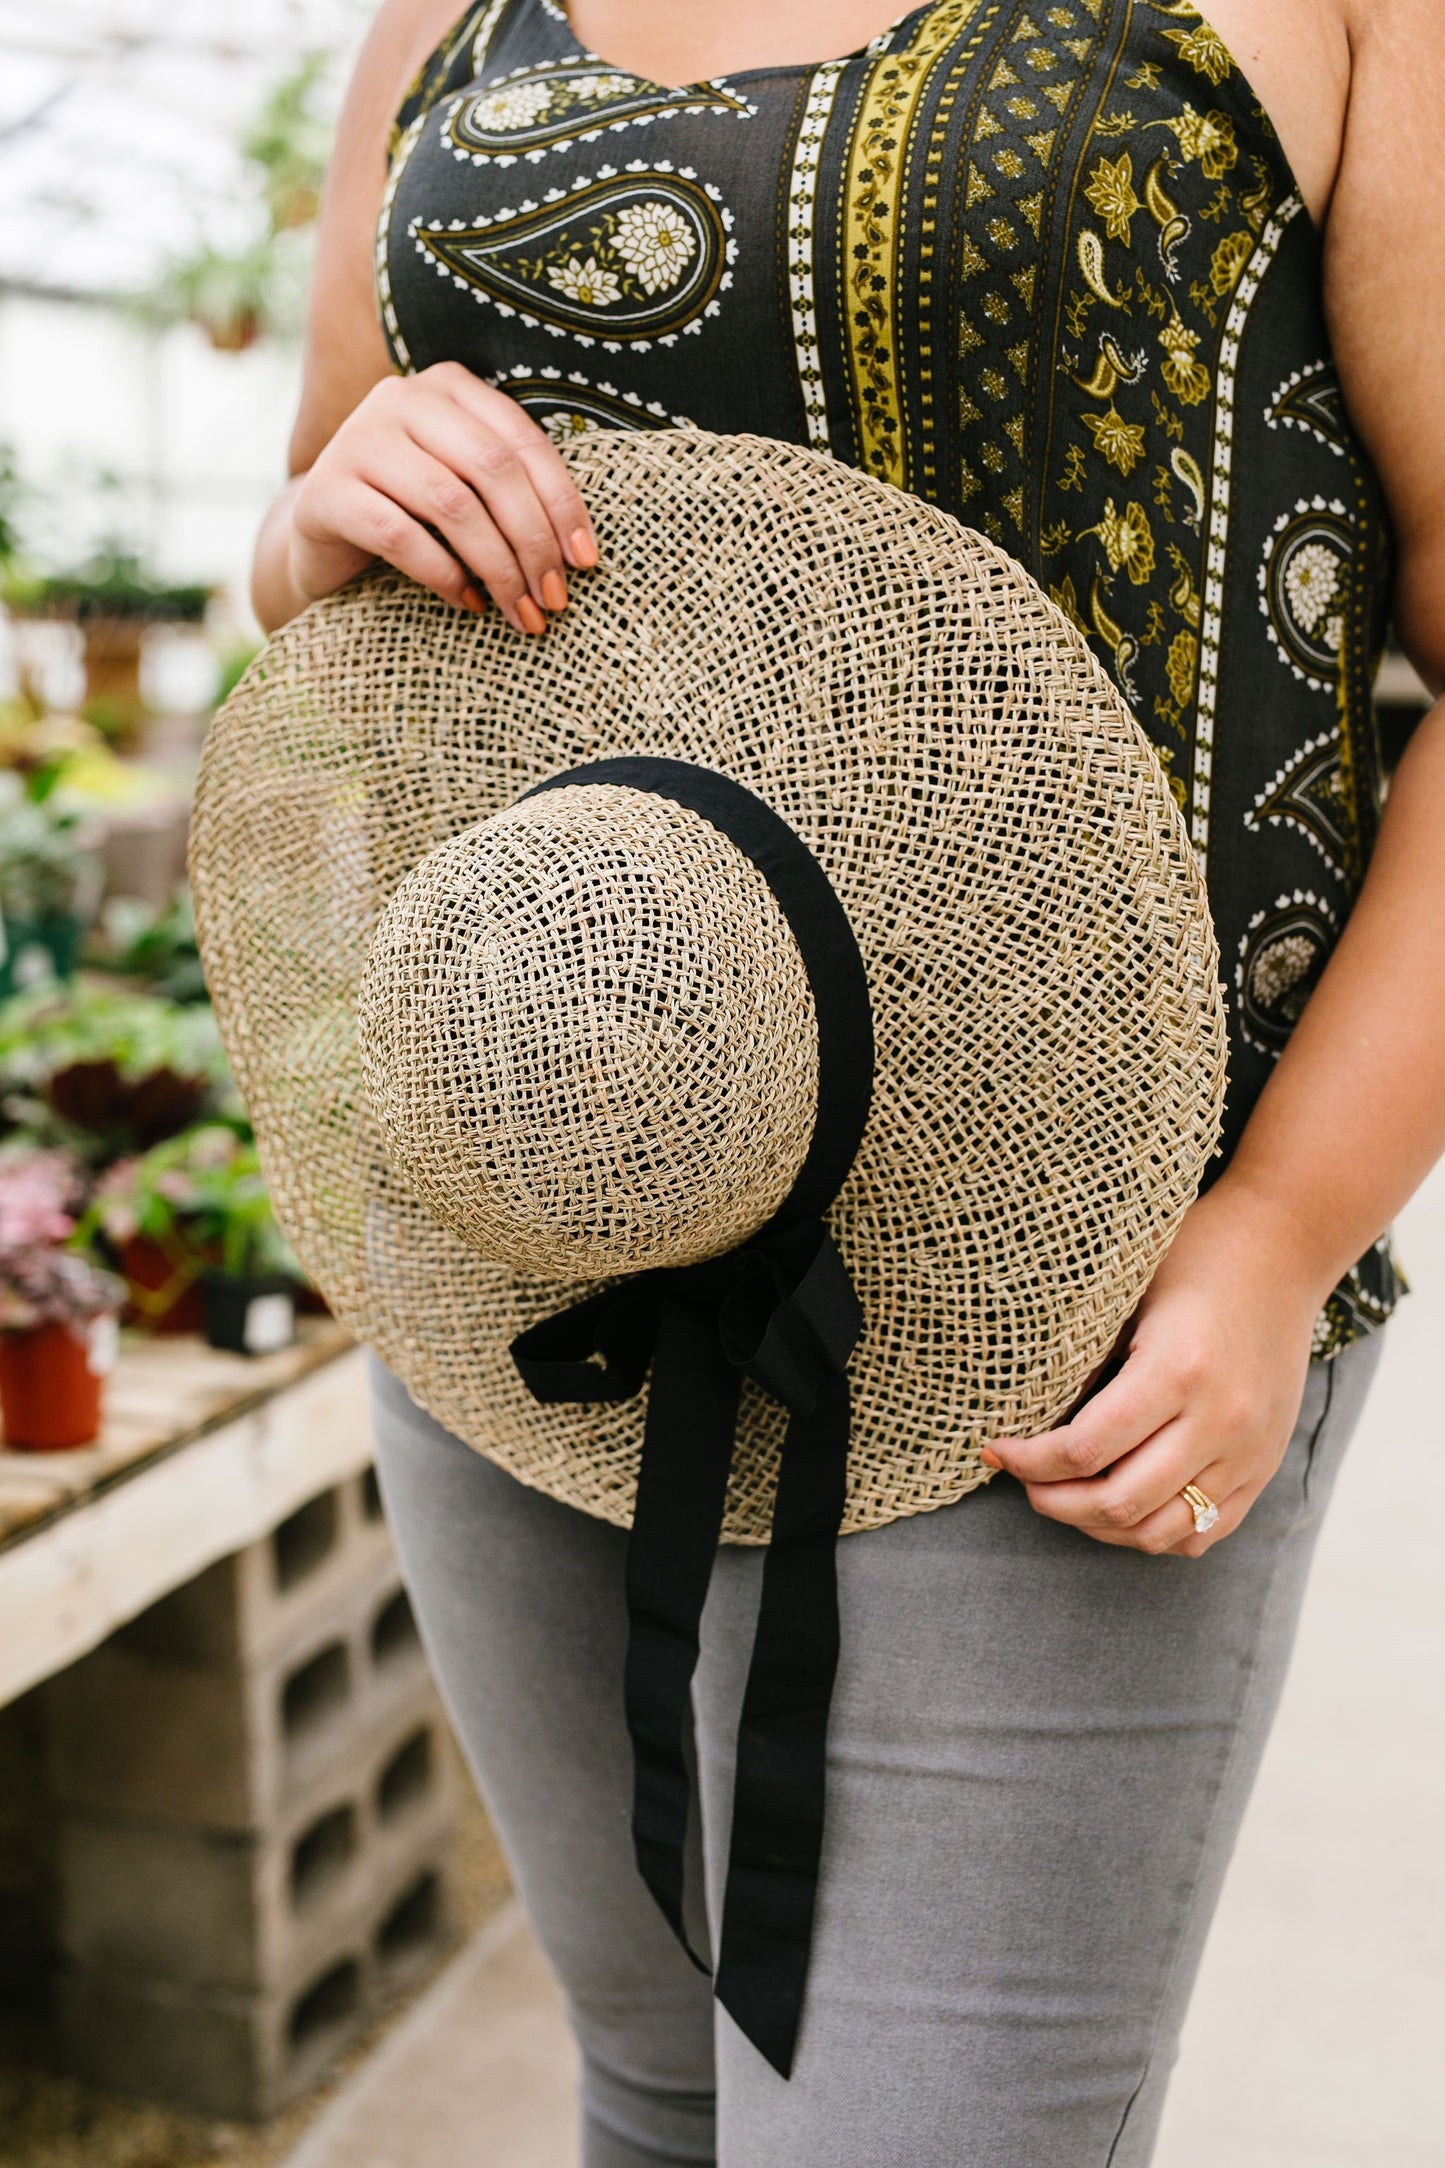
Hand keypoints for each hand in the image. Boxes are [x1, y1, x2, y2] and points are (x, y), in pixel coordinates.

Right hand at [287, 362, 599, 633]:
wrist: (323, 534)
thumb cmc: (414, 511)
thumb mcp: (466, 486)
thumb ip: (511, 490)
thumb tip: (580, 550)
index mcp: (448, 387)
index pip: (522, 441)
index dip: (562, 503)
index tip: (585, 561)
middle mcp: (400, 398)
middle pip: (492, 469)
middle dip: (533, 541)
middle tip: (553, 598)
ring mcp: (357, 440)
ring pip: (452, 504)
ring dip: (498, 567)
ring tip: (520, 610)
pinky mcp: (327, 491)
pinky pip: (401, 537)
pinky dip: (445, 575)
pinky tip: (469, 602)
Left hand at [978, 1179, 1330, 1556]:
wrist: (1282, 1252)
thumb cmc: (1193, 1259)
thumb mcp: (1127, 1296)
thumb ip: (1085, 1363)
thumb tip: (1027, 1421)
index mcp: (1177, 1370)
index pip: (1086, 1449)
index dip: (1028, 1461)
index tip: (996, 1448)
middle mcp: (1219, 1420)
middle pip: (1119, 1503)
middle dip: (1053, 1501)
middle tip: (1022, 1479)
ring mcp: (1248, 1450)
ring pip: (1159, 1532)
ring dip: (1098, 1525)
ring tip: (1064, 1497)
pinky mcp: (1264, 1465)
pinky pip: (1203, 1533)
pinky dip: (1152, 1532)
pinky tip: (1118, 1507)